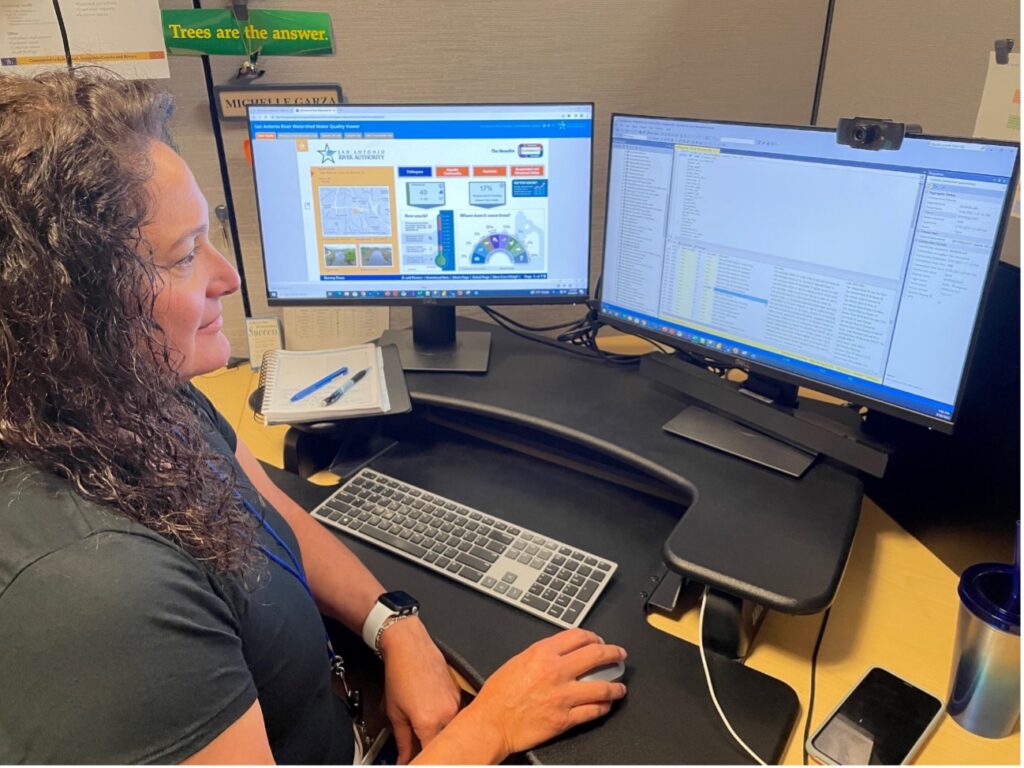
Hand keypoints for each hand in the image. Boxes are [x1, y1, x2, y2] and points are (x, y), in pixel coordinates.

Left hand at [378, 617, 461, 763]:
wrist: (409, 646)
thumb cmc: (401, 673)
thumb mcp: (395, 712)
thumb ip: (402, 741)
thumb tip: (404, 757)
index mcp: (430, 722)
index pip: (431, 754)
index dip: (423, 759)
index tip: (415, 760)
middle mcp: (447, 714)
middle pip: (443, 742)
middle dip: (431, 746)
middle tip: (418, 745)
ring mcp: (455, 703)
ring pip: (451, 729)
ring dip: (439, 732)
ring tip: (423, 725)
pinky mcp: (458, 694)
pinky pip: (454, 715)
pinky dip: (444, 718)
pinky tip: (431, 710)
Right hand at [468, 628, 626, 756]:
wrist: (491, 722)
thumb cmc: (498, 695)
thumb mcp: (518, 661)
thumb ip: (541, 654)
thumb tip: (561, 651)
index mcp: (542, 653)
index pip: (579, 636)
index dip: (594, 637)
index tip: (599, 640)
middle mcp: (556, 671)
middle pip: (596, 655)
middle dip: (613, 653)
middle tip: (619, 655)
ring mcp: (563, 696)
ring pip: (602, 686)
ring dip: (615, 685)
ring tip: (620, 686)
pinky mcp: (565, 718)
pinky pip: (593, 711)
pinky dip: (604, 707)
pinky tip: (606, 705)